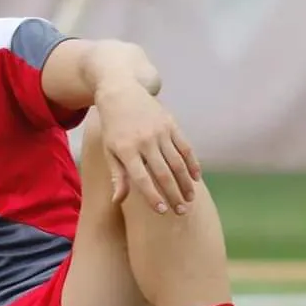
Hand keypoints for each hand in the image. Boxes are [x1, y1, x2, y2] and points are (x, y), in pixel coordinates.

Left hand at [94, 81, 201, 213]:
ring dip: (185, 183)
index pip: (141, 178)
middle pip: (162, 173)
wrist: (121, 94)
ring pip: (177, 162)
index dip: (151, 195)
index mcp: (126, 150)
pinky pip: (185, 147)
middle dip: (173, 194)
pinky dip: (192, 163)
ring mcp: (160, 132)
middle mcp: (144, 141)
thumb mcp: (109, 150)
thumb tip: (118, 200)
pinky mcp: (171, 124)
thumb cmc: (113, 128)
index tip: (161, 211)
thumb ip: (117, 175)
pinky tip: (196, 178)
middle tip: (181, 211)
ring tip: (189, 199)